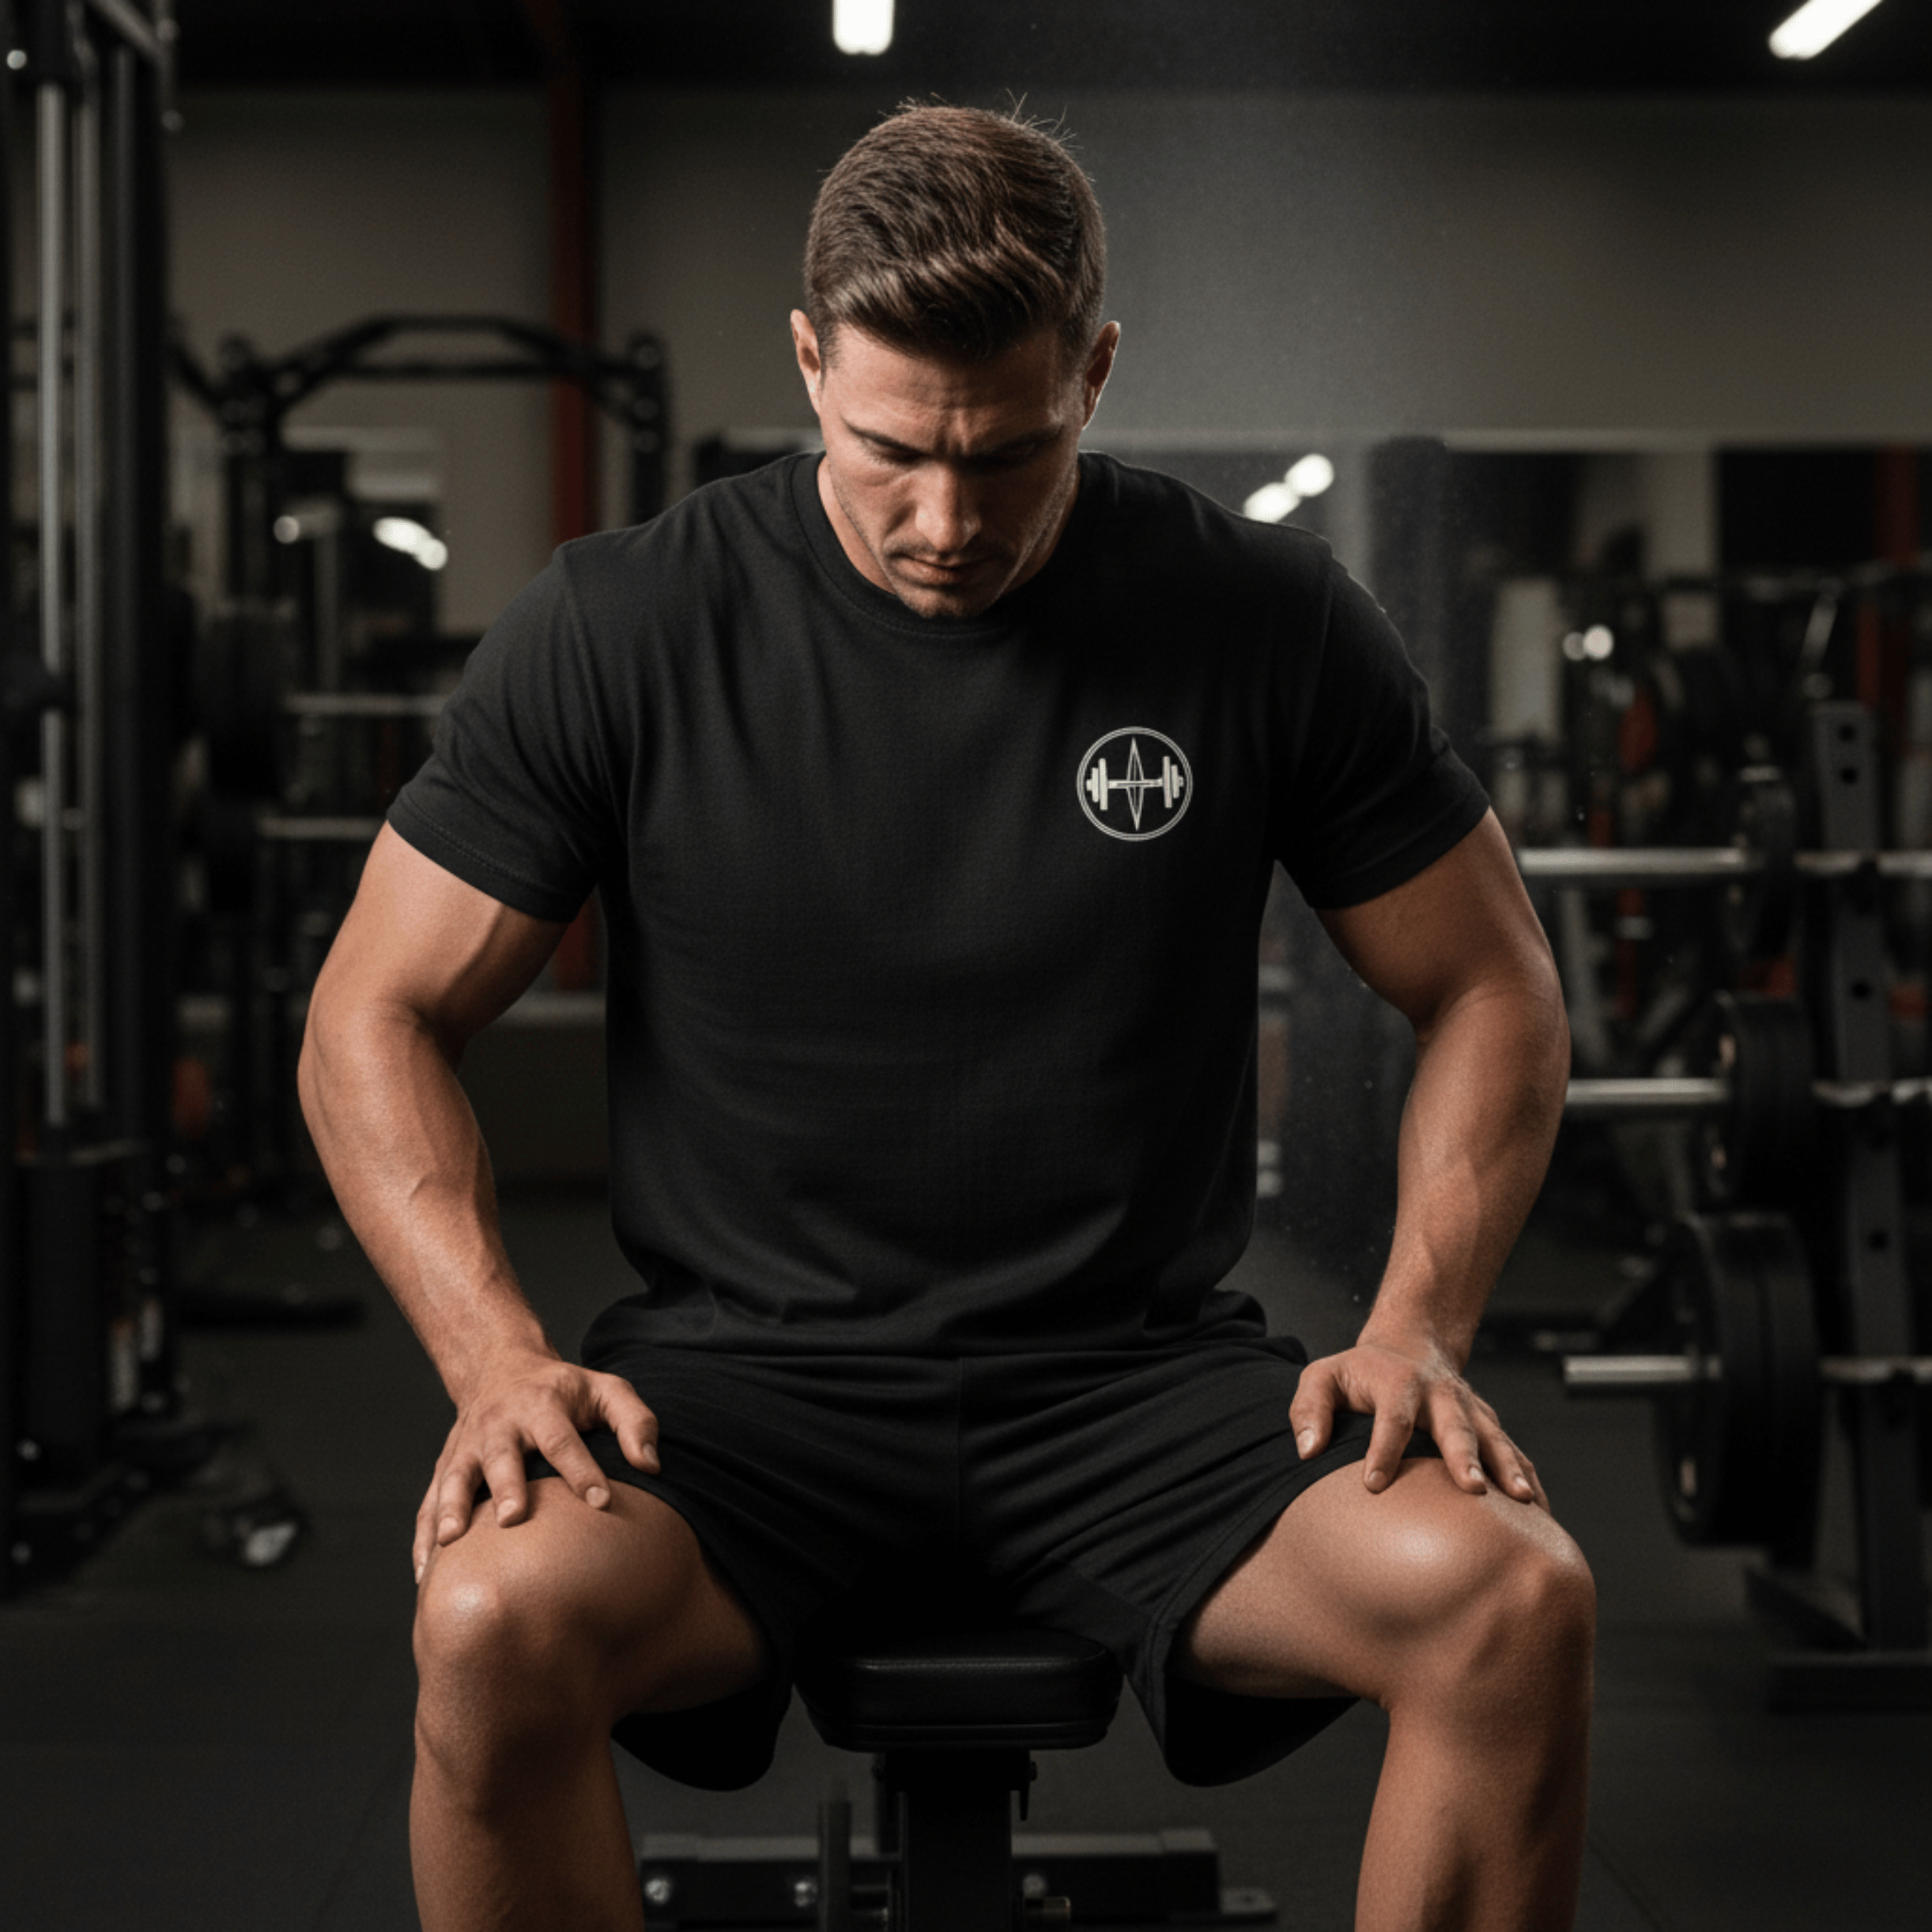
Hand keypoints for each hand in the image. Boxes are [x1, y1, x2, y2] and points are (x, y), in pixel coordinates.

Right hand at [412, 1348, 659, 1581]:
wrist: (501, 1366)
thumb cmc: (564, 1389)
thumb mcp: (606, 1389)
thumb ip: (635, 1421)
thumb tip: (651, 1465)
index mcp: (543, 1405)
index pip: (563, 1439)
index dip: (582, 1470)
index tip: (600, 1502)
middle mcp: (500, 1424)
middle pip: (502, 1456)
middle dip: (507, 1486)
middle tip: (513, 1518)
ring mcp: (467, 1445)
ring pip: (456, 1478)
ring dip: (453, 1509)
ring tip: (452, 1544)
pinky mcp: (447, 1465)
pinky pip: (429, 1501)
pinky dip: (424, 1535)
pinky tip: (427, 1573)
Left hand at [1289, 1329, 1546, 1507]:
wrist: (1409, 1344)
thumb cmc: (1360, 1371)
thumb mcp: (1323, 1376)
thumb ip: (1308, 1408)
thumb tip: (1307, 1448)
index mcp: (1397, 1383)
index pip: (1391, 1418)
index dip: (1382, 1450)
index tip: (1372, 1484)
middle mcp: (1440, 1395)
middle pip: (1454, 1426)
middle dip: (1463, 1456)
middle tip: (1470, 1488)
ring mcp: (1469, 1409)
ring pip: (1493, 1439)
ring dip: (1507, 1469)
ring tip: (1520, 1502)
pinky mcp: (1486, 1423)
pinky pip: (1513, 1452)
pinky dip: (1528, 1478)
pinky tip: (1540, 1512)